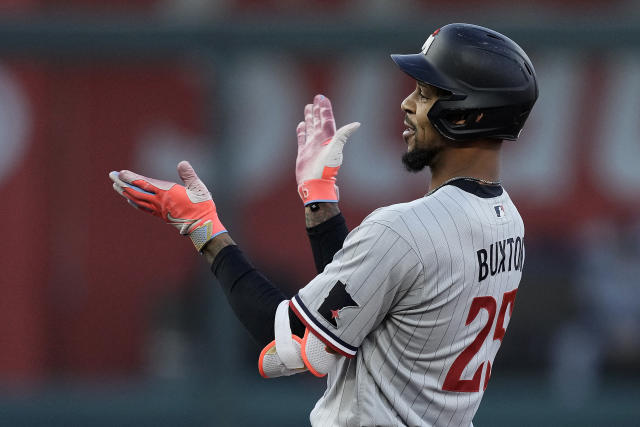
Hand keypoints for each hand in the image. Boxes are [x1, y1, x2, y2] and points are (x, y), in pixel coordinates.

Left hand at [109, 160, 225, 251]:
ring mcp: (158, 209)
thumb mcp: (198, 188)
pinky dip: (133, 202)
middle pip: (135, 191)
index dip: (131, 178)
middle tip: (111, 175)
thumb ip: (189, 175)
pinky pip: (143, 208)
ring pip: (137, 200)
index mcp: (167, 193)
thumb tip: (182, 163)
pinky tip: (129, 199)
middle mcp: (159, 201)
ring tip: (116, 185)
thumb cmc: (202, 206)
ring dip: (125, 192)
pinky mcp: (161, 215)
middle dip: (122, 183)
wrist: (201, 227)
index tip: (121, 173)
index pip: (144, 184)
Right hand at [296, 94, 359, 204]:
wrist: (316, 184)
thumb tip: (357, 124)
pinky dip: (302, 131)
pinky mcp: (304, 153)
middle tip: (316, 98)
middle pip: (318, 121)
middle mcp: (320, 141)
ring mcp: (312, 146)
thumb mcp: (336, 149)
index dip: (325, 108)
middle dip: (318, 110)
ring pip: (310, 128)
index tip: (322, 98)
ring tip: (308, 107)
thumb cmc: (326, 168)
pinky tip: (301, 124)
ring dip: (310, 118)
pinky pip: (302, 138)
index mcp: (328, 138)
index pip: (327, 119)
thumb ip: (343, 135)